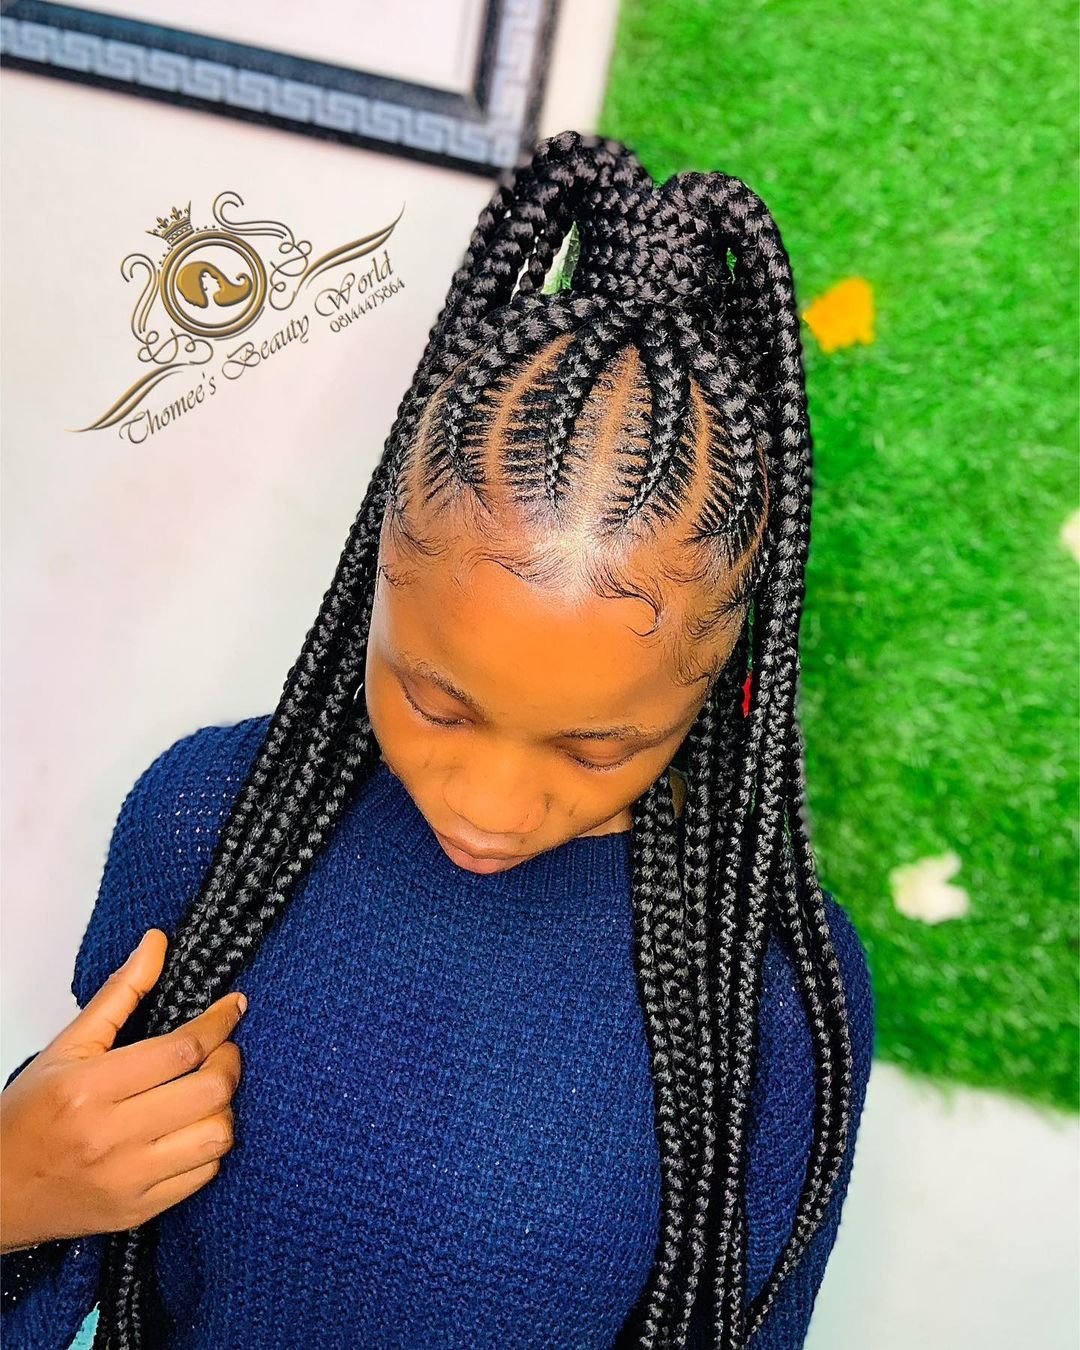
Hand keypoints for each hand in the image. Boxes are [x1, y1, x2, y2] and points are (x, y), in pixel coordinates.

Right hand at [0, 929, 246, 1252]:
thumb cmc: (28, 1116)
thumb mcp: (68, 1047)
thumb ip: (120, 993)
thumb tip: (157, 943)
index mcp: (90, 1089)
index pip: (181, 1049)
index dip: (219, 1023)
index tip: (234, 1006)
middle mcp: (111, 1137)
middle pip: (209, 1091)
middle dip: (230, 1061)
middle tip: (224, 1048)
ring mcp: (128, 1180)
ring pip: (217, 1136)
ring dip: (225, 1106)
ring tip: (210, 1088)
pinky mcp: (139, 1211)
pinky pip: (205, 1174)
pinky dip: (212, 1145)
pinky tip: (195, 1126)